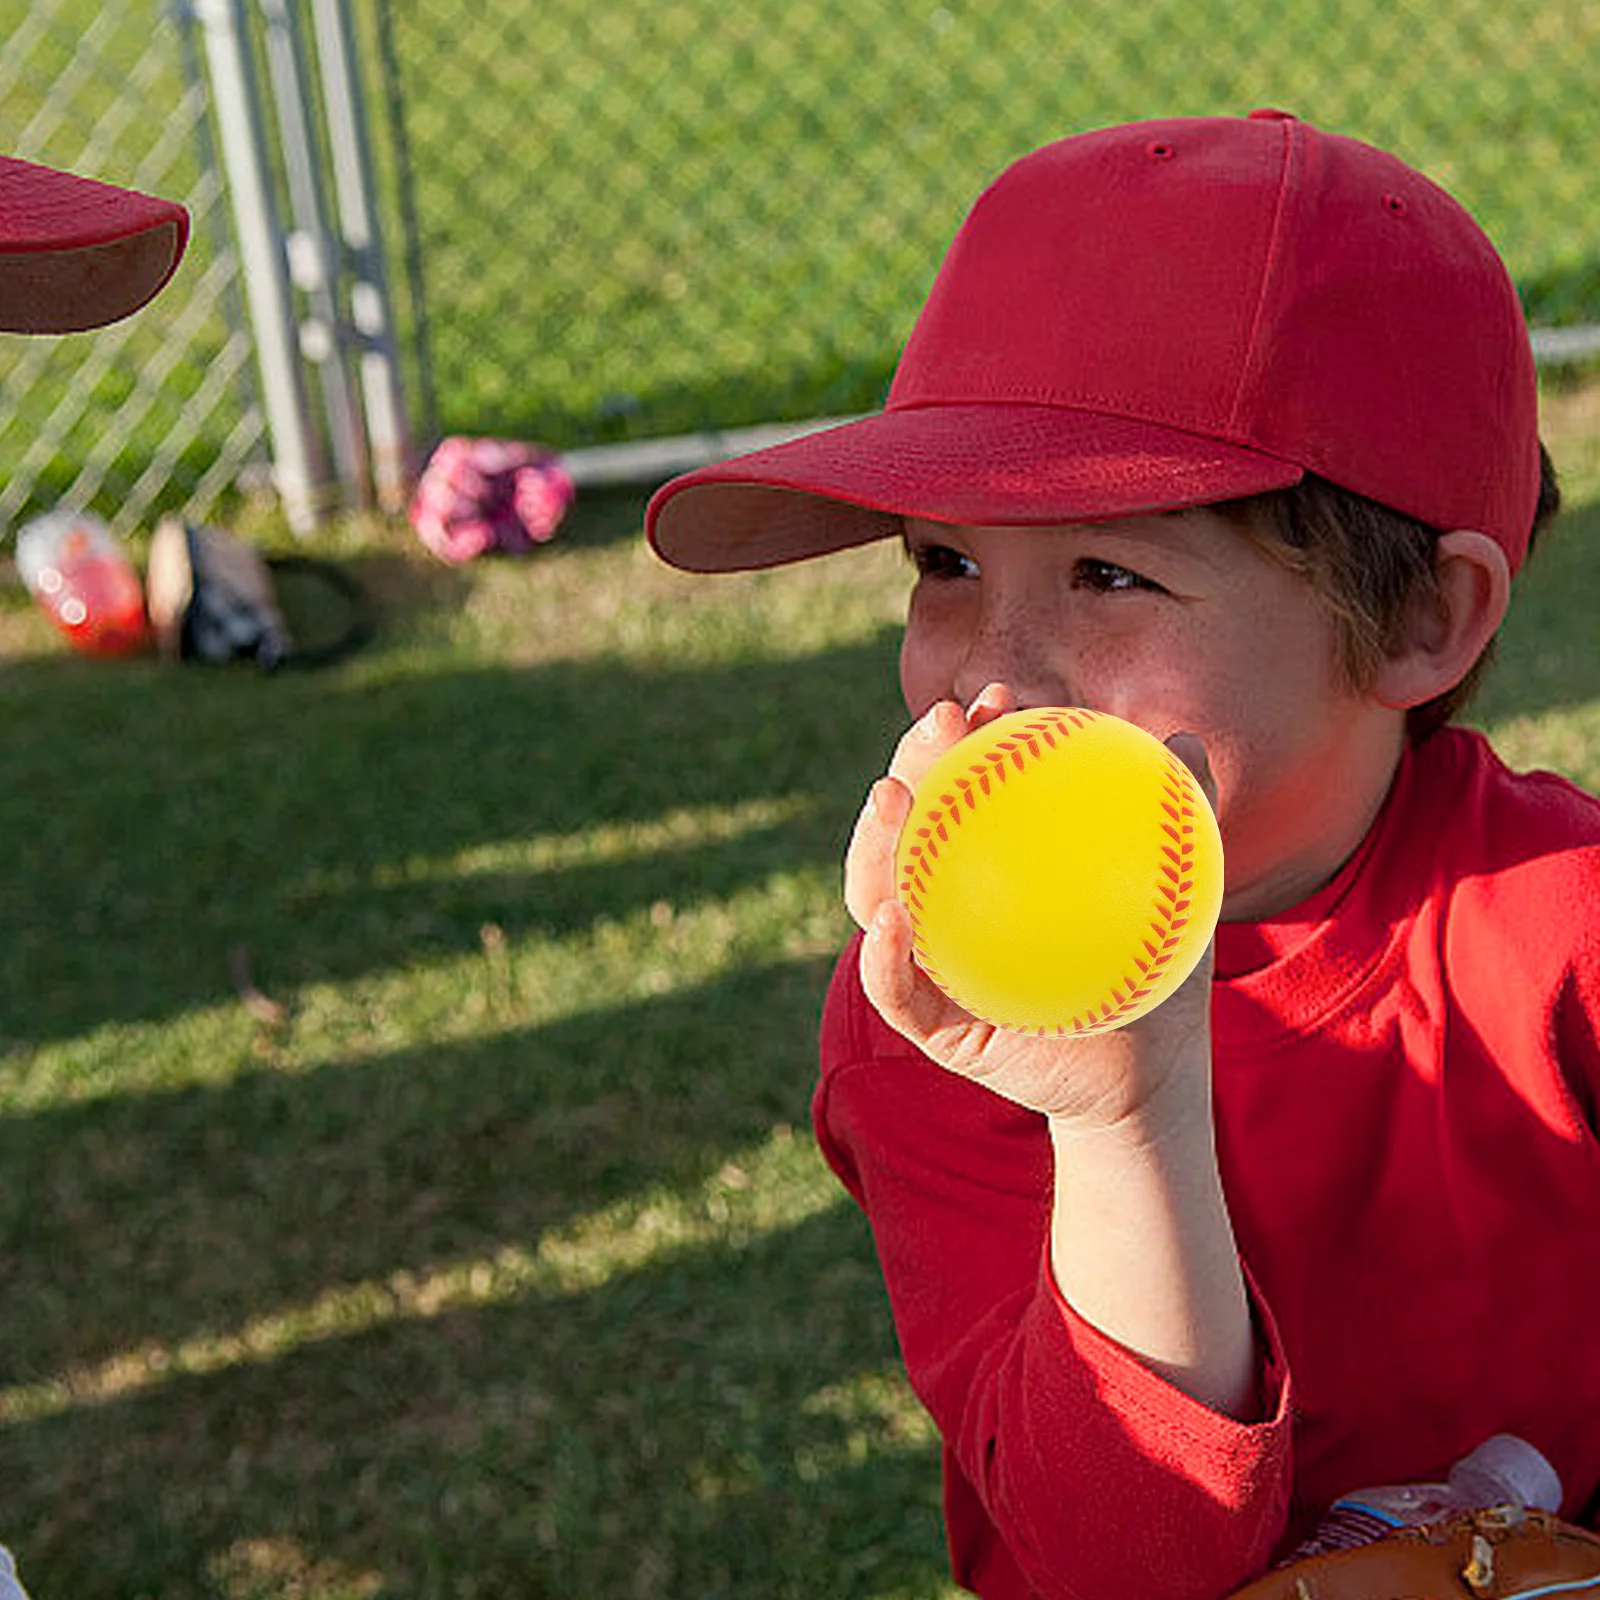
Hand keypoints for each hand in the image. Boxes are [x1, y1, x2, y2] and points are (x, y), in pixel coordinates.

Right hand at [844, 683, 1217, 1133]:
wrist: (1149, 1073)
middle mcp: (944, 903)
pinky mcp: (931, 1025)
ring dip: (871, 842)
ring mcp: (929, 960)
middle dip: (912, 760)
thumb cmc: (1152, 972)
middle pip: (905, 824)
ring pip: (874, 894)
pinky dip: (882, 955)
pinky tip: (895, 920)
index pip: (960, 787)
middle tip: (944, 720)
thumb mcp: (1174, 891)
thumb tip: (1184, 741)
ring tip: (892, 795)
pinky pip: (894, 989)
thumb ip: (1179, 821)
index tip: (996, 697)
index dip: (965, 736)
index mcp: (985, 863)